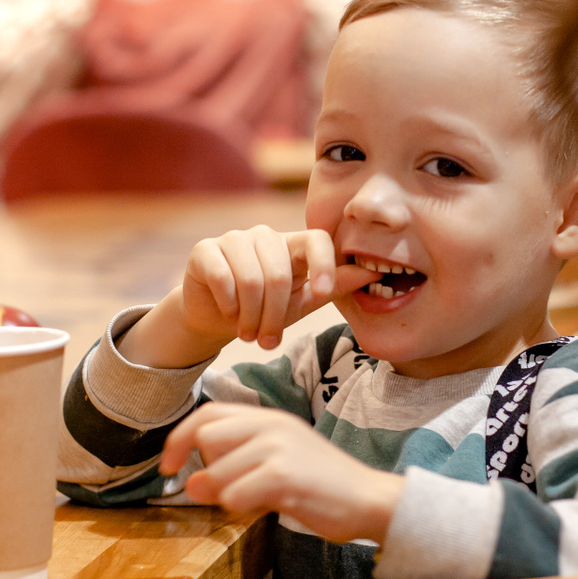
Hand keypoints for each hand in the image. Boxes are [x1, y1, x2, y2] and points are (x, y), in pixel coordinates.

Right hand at [120, 227, 376, 366]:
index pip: (317, 239)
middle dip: (274, 317)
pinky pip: (222, 277)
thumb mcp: (303, 301)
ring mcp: (233, 239)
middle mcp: (264, 236)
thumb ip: (334, 286)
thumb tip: (373, 272)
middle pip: (279, 273)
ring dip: (250, 316)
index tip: (322, 293)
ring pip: (251, 279)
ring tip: (248, 334)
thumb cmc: (265, 308)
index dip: (323, 264)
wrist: (216, 317)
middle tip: (268, 342)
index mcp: (293, 245)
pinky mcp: (205, 250)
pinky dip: (228, 304)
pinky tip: (228, 312)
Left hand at [161, 402, 404, 543]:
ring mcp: (279, 448)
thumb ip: (236, 464)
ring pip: (216, 471)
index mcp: (269, 418)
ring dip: (223, 495)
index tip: (167, 466)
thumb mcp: (278, 462)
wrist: (370, 499)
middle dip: (203, 469)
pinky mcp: (285, 475)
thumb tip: (191, 483)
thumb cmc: (322, 486)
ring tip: (252, 502)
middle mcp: (272, 425)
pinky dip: (240, 509)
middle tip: (220, 491)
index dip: (178, 438)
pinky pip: (235, 496)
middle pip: (206, 436)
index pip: (207, 412)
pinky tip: (265, 510)